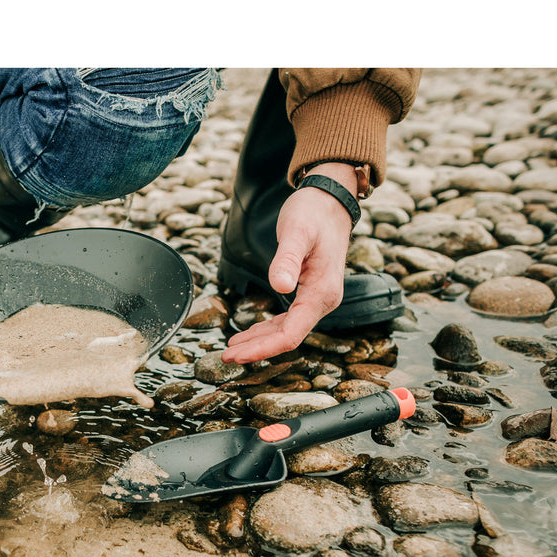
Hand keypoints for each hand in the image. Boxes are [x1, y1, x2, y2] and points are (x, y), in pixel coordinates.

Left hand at [222, 162, 355, 364]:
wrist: (330, 200)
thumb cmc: (314, 212)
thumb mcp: (297, 232)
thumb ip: (286, 259)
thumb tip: (280, 286)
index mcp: (322, 293)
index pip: (291, 334)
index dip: (263, 348)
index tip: (238, 355)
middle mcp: (323, 300)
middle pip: (287, 338)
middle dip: (256, 350)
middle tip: (226, 357)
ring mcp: (317, 298)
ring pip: (286, 331)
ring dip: (259, 342)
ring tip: (231, 349)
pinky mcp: (309, 292)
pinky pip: (287, 320)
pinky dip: (266, 330)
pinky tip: (249, 334)